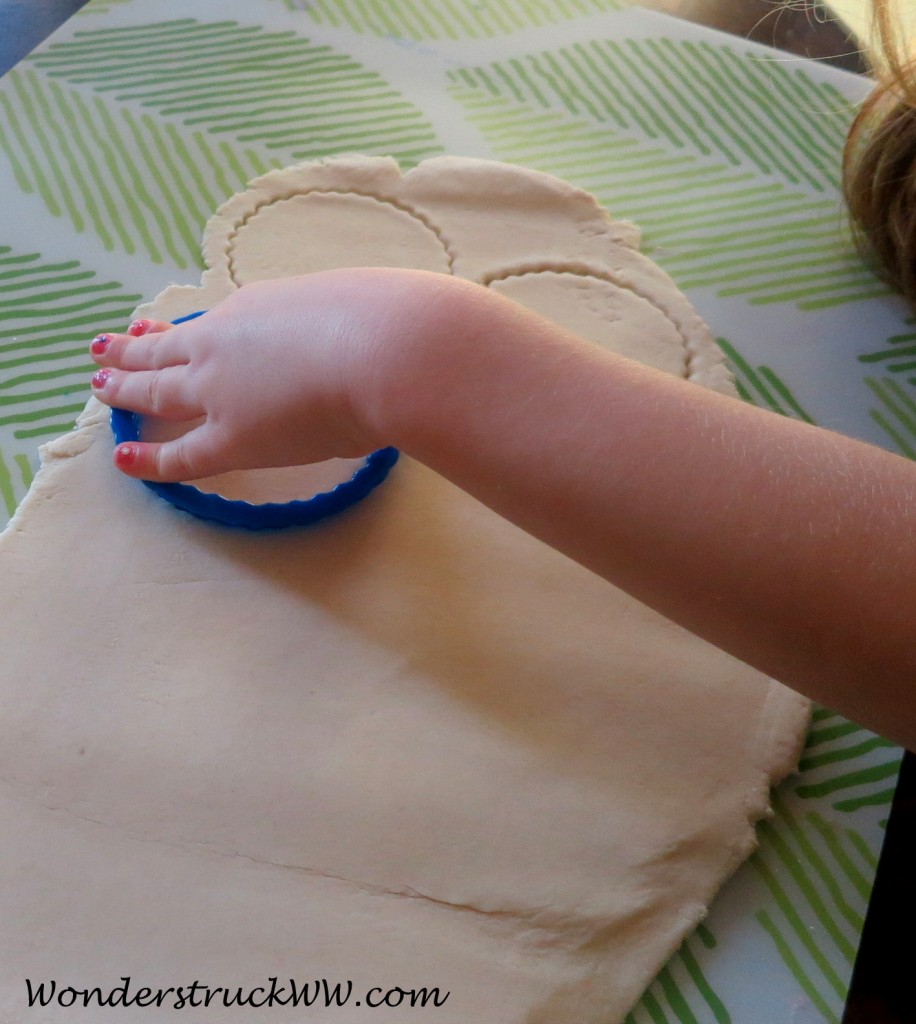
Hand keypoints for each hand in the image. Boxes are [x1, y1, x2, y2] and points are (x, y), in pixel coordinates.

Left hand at [89, 269, 446, 481]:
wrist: (385, 350)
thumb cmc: (385, 325)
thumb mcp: (343, 308)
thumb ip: (323, 329)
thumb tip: (335, 351)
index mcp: (253, 309)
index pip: (200, 324)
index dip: (169, 330)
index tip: (147, 327)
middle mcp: (222, 345)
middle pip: (163, 352)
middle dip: (130, 353)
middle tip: (102, 350)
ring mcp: (219, 391)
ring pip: (155, 391)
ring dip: (122, 389)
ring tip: (99, 388)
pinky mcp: (230, 438)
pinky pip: (179, 454)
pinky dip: (148, 457)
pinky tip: (123, 458)